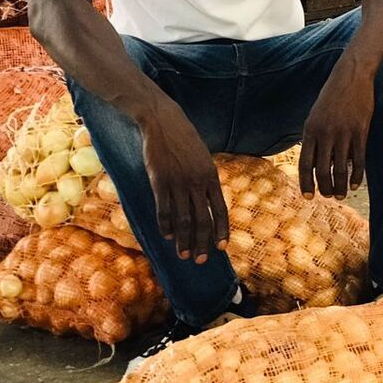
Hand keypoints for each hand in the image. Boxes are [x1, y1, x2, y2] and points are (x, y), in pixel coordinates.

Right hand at [142, 103, 228, 263]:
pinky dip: (166, 226)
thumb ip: (205, 179)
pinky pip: (164, 210)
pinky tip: (167, 236)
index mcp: (212, 176)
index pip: (221, 209)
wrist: (164, 122)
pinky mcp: (160, 181)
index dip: (221, 230)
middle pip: (203, 219)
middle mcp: (198, 182)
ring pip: (184, 219)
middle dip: (202, 243)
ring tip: (183, 255)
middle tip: (200, 260)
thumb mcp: (202, 158)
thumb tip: (207, 202)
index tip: (222, 247)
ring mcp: (179, 182)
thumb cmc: (184, 140)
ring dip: (184, 240)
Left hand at [298, 65, 373, 198]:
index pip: (305, 164)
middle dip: (324, 188)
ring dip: (339, 186)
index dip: (306, 183)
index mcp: (311, 130)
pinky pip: (358, 160)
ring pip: (340, 168)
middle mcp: (325, 133)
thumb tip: (315, 164)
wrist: (351, 75)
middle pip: (322, 170)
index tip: (308, 197)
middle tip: (328, 196)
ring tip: (340, 195)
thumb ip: (314, 138)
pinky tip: (354, 184)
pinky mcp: (360, 131)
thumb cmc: (333, 96)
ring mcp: (344, 132)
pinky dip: (356, 175)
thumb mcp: (316, 115)